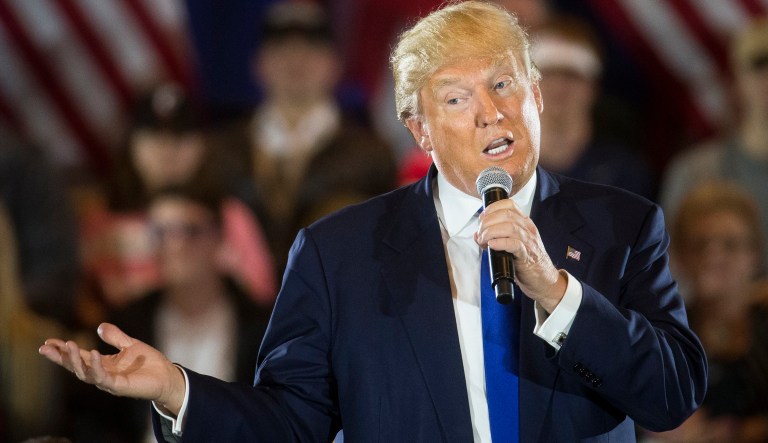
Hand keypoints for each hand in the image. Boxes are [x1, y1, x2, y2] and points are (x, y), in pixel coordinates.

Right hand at [39, 322, 185, 414]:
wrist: (167, 375)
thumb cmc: (148, 363)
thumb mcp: (130, 345)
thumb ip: (115, 337)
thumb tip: (100, 326)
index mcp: (102, 364)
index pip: (78, 357)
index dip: (63, 350)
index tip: (48, 341)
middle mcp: (102, 374)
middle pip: (76, 367)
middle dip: (61, 357)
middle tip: (47, 347)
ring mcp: (109, 381)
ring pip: (85, 374)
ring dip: (75, 361)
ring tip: (68, 345)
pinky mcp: (119, 386)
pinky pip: (103, 378)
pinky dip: (97, 367)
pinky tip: (93, 354)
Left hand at [475, 198, 565, 311]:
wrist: (543, 279)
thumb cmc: (527, 261)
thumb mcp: (511, 244)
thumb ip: (494, 237)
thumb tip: (476, 235)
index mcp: (524, 223)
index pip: (508, 204)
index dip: (491, 209)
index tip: (482, 219)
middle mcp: (527, 229)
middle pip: (505, 214)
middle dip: (487, 222)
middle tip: (480, 233)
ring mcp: (528, 241)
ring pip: (509, 227)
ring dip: (490, 232)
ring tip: (483, 240)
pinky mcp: (527, 255)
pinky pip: (513, 244)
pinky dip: (500, 242)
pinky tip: (492, 245)